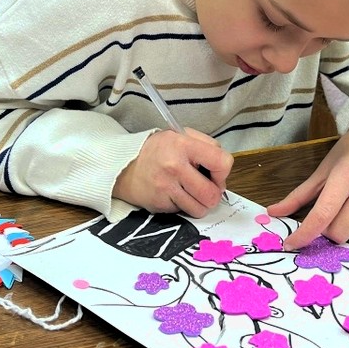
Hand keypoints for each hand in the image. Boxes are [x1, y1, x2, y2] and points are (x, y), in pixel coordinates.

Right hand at [113, 129, 231, 216]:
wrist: (125, 166)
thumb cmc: (158, 151)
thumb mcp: (182, 135)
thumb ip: (207, 146)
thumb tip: (223, 171)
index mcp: (183, 145)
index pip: (221, 162)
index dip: (223, 172)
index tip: (216, 173)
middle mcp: (174, 167)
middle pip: (212, 194)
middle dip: (213, 194)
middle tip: (205, 187)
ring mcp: (165, 188)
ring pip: (200, 209)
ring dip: (200, 203)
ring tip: (191, 192)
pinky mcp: (159, 204)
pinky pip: (184, 212)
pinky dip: (183, 206)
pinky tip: (175, 194)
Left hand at [271, 113, 348, 249]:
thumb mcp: (324, 167)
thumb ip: (299, 194)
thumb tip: (273, 212)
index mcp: (347, 175)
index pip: (322, 215)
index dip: (304, 234)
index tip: (291, 244)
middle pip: (340, 233)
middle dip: (328, 230)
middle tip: (329, 214)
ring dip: (348, 225)